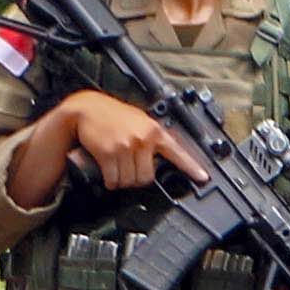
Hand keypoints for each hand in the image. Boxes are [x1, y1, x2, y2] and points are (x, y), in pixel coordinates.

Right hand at [53, 90, 208, 192]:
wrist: (87, 109)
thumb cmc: (113, 115)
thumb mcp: (139, 121)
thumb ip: (152, 138)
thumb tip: (160, 159)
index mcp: (154, 131)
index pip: (177, 152)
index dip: (191, 167)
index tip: (203, 177)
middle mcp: (143, 139)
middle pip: (147, 177)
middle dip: (136, 178)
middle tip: (129, 169)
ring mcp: (126, 146)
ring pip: (129, 181)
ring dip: (121, 180)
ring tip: (117, 167)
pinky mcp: (109, 153)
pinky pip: (114, 180)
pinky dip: (110, 181)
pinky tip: (108, 172)